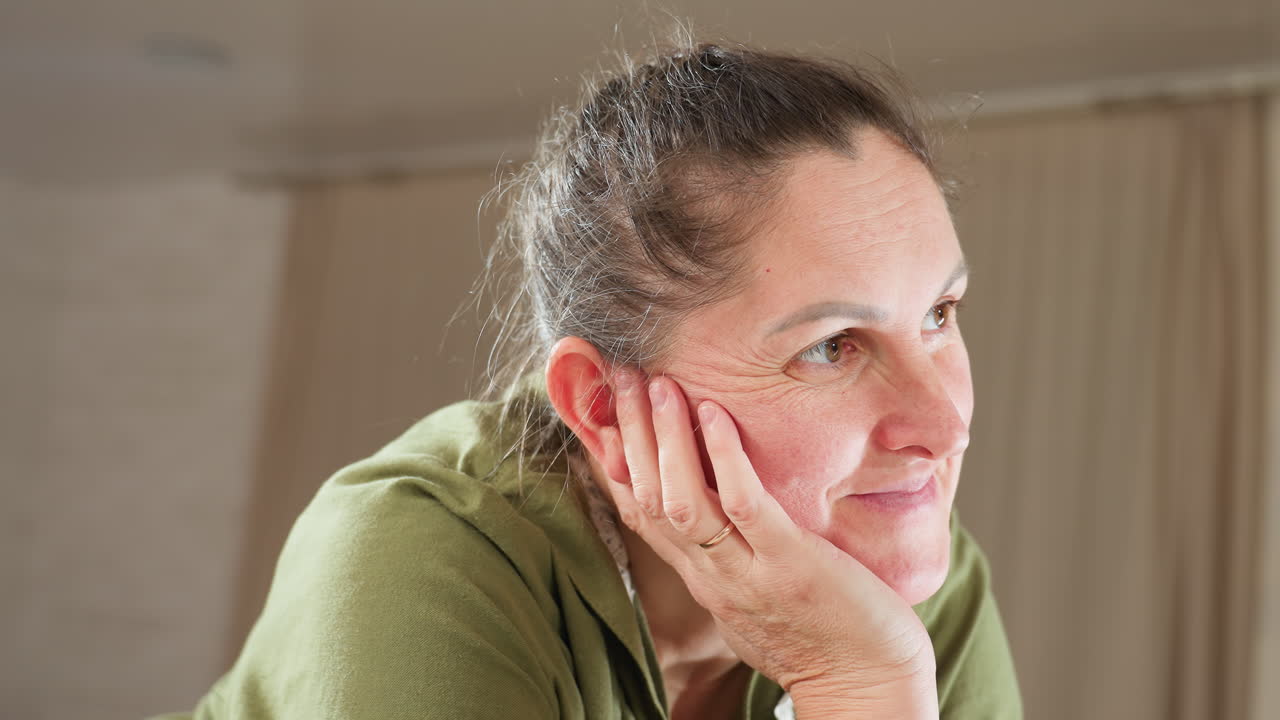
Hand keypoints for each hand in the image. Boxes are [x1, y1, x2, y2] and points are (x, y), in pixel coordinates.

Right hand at [602, 368, 936, 711]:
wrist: (866, 687)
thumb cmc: (821, 633)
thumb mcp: (755, 591)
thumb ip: (729, 551)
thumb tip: (720, 504)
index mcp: (701, 576)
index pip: (639, 512)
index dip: (615, 458)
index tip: (603, 407)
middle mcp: (711, 575)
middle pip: (650, 499)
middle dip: (629, 434)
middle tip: (619, 376)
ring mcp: (747, 573)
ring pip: (683, 503)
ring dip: (664, 440)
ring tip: (655, 384)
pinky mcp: (791, 566)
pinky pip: (745, 508)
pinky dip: (724, 459)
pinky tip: (714, 415)